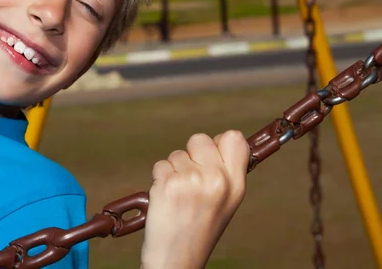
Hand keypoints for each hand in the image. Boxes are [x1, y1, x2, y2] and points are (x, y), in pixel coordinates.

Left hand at [141, 130, 249, 268]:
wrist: (177, 258)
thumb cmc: (199, 230)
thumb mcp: (225, 202)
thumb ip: (224, 173)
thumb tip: (215, 143)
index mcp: (236, 184)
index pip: (234, 138)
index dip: (218, 143)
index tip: (210, 156)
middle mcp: (216, 179)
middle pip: (200, 139)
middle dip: (191, 154)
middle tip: (190, 179)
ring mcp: (191, 180)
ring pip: (177, 153)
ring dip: (174, 170)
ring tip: (178, 195)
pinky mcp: (167, 183)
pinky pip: (160, 164)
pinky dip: (159, 178)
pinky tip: (166, 197)